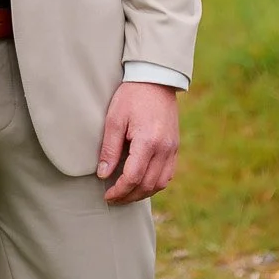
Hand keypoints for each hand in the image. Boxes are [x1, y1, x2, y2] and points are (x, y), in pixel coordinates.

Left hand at [96, 82, 180, 203]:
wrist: (156, 80)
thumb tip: (103, 175)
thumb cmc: (131, 97)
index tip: (106, 195)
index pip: (133, 177)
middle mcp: (164, 149)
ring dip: (142, 193)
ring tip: (126, 194)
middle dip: (129, 196)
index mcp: (148, 142)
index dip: (118, 191)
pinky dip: (154, 184)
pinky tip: (141, 182)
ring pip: (160, 183)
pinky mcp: (175, 147)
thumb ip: (109, 149)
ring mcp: (172, 149)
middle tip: (113, 198)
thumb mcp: (114, 119)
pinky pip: (168, 174)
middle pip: (147, 185)